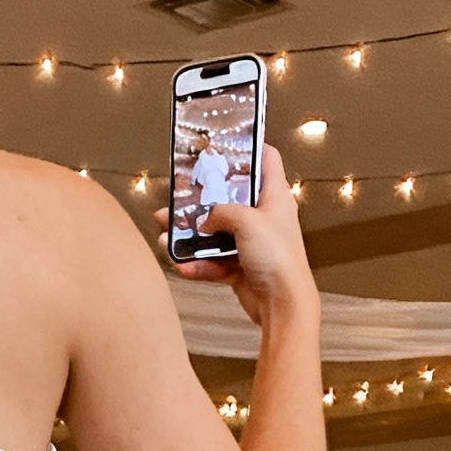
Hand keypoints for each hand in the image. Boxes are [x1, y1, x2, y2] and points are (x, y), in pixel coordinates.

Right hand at [160, 146, 317, 328]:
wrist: (282, 304)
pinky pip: (213, 262)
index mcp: (274, 196)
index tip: (225, 146)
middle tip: (181, 195)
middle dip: (203, 199)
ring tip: (168, 232)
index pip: (266, 160)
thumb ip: (221, 212)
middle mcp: (263, 217)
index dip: (248, 149)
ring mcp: (251, 244)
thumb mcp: (246, 221)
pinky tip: (180, 263)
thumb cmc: (278, 259)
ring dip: (191, 235)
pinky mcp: (240, 268)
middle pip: (230, 199)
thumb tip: (205, 218)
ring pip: (216, 233)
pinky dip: (197, 264)